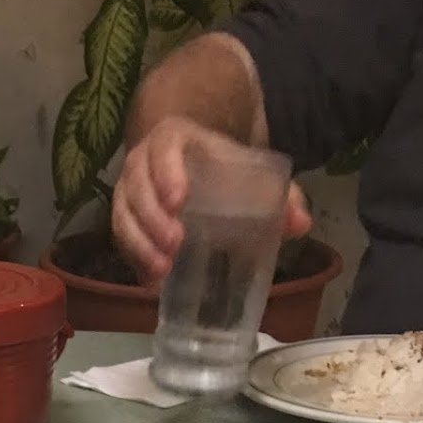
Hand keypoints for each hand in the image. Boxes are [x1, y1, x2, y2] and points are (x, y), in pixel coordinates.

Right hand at [112, 118, 311, 284]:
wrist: (188, 165)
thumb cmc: (219, 170)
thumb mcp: (246, 172)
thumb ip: (278, 195)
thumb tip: (301, 224)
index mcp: (174, 140)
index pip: (164, 148)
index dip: (166, 173)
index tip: (179, 201)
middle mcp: (143, 162)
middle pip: (136, 187)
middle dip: (152, 219)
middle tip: (174, 246)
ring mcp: (128, 190)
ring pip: (122, 215)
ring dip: (139, 245)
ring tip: (161, 271)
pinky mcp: (124, 218)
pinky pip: (121, 238)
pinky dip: (134, 261)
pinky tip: (151, 282)